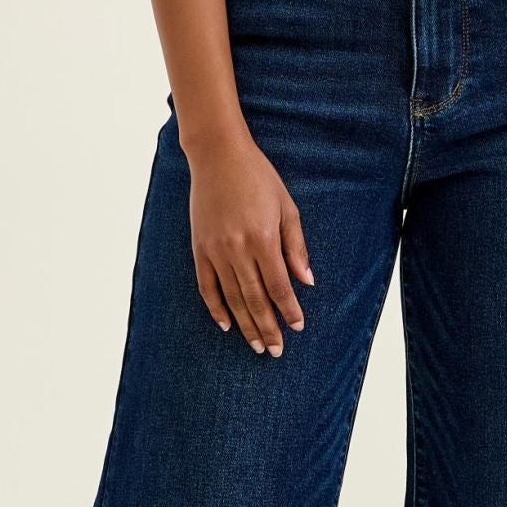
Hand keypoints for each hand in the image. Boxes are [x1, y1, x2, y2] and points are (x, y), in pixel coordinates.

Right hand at [187, 128, 313, 352]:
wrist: (218, 156)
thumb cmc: (258, 178)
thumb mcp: (286, 207)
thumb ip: (296, 246)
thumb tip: (307, 281)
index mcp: (263, 238)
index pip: (279, 285)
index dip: (289, 309)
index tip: (297, 327)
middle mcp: (237, 248)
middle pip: (254, 298)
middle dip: (267, 327)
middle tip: (276, 350)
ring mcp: (215, 250)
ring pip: (231, 297)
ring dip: (245, 324)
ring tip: (257, 345)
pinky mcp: (199, 248)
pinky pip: (206, 285)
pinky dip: (216, 307)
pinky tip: (226, 324)